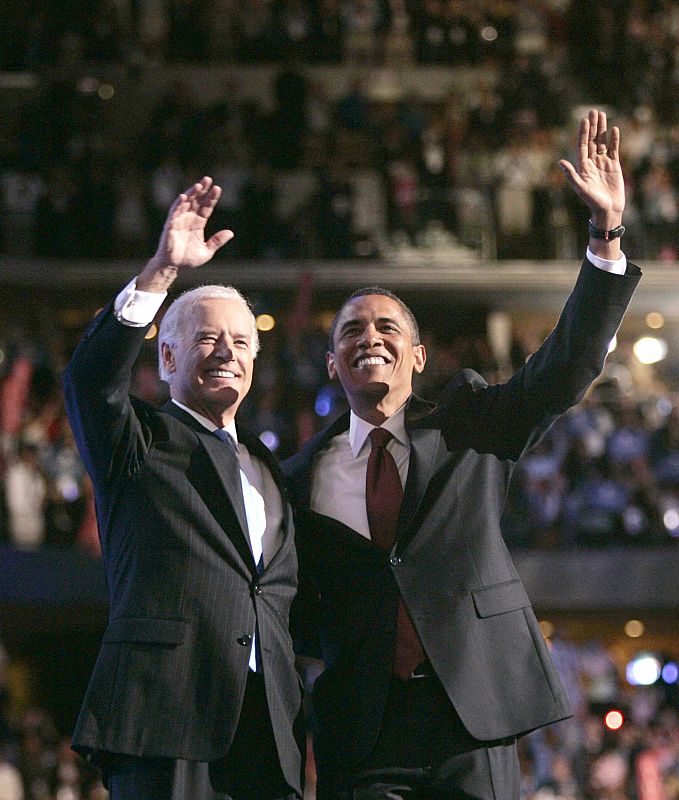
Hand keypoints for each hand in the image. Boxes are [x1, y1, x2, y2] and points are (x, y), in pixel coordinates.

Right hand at [138, 177, 233, 291]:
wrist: (173, 267)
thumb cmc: (188, 259)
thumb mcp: (207, 251)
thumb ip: (217, 241)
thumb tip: (230, 232)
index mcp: (198, 224)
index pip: (206, 208)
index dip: (211, 198)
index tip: (218, 188)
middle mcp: (188, 220)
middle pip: (196, 202)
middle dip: (202, 190)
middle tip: (208, 179)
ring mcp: (179, 221)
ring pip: (186, 204)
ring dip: (191, 194)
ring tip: (199, 185)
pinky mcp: (170, 225)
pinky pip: (174, 212)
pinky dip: (179, 204)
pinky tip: (184, 196)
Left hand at [558, 109, 623, 229]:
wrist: (607, 210)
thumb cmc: (592, 201)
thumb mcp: (580, 188)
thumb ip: (571, 174)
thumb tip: (560, 162)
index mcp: (583, 167)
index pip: (582, 146)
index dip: (583, 133)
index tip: (584, 120)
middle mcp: (592, 163)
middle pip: (592, 141)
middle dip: (593, 126)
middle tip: (593, 111)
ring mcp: (603, 163)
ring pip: (602, 142)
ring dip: (602, 129)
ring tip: (602, 115)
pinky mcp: (614, 166)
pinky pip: (614, 150)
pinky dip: (614, 140)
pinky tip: (615, 129)